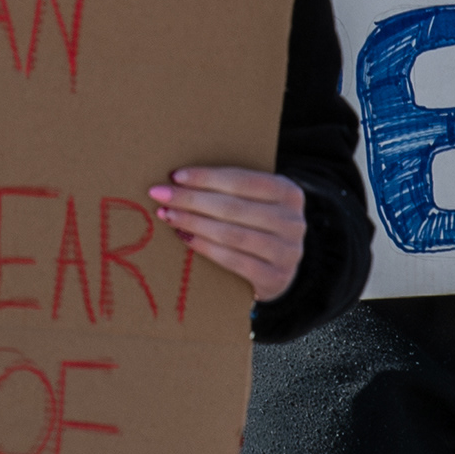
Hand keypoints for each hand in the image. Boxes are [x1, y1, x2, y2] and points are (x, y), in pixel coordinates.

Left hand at [152, 166, 303, 298]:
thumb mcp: (257, 202)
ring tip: (167, 215)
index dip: (206, 178)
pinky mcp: (275, 277)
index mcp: (289, 192)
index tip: (175, 176)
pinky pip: (233, 260)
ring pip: (231, 234)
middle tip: (161, 195)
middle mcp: (293, 221)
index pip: (242, 180)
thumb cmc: (258, 226)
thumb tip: (181, 178)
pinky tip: (185, 237)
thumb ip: (231, 190)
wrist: (281, 269)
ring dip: (194, 223)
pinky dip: (205, 247)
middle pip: (233, 207)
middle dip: (192, 199)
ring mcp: (287, 252)